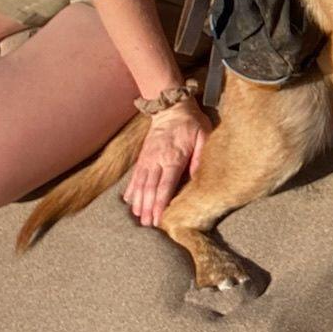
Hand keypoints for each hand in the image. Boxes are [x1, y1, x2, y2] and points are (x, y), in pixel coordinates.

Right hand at [122, 96, 208, 227]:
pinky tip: (129, 201)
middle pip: (150, 188)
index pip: (165, 185)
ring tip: (138, 217)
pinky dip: (131, 189)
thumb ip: (200, 157)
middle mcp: (157, 160)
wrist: (170, 107)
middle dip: (148, 207)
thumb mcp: (203, 135)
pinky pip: (135, 175)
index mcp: (173, 157)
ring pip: (140, 184)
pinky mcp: (142, 157)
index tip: (158, 217)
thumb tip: (196, 178)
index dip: (160, 203)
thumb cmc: (191, 123)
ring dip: (139, 201)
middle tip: (147, 224)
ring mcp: (147, 159)